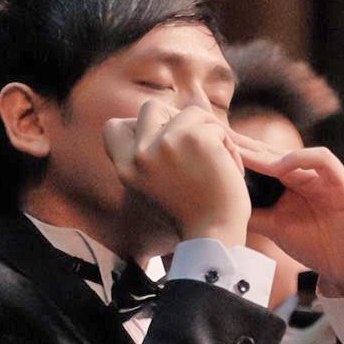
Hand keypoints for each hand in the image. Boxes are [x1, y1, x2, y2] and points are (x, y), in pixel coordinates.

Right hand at [102, 101, 249, 244]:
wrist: (215, 236)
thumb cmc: (193, 215)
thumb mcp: (154, 187)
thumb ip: (148, 157)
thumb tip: (161, 119)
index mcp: (125, 168)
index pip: (114, 127)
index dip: (139, 125)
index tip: (164, 140)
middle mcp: (139, 154)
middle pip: (151, 107)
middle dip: (177, 118)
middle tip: (196, 142)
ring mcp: (165, 143)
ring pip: (190, 112)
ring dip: (209, 132)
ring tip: (218, 160)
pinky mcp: (194, 138)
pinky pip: (215, 126)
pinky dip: (227, 144)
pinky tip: (230, 168)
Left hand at [228, 128, 343, 296]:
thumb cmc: (315, 246)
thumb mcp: (275, 227)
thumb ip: (253, 212)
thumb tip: (218, 204)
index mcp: (290, 181)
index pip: (260, 160)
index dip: (238, 152)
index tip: (210, 147)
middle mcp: (306, 173)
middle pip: (272, 151)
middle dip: (244, 144)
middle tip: (216, 135)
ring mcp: (324, 175)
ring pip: (293, 152)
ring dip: (266, 152)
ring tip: (240, 152)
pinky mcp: (342, 181)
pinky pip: (323, 159)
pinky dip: (301, 159)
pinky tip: (279, 167)